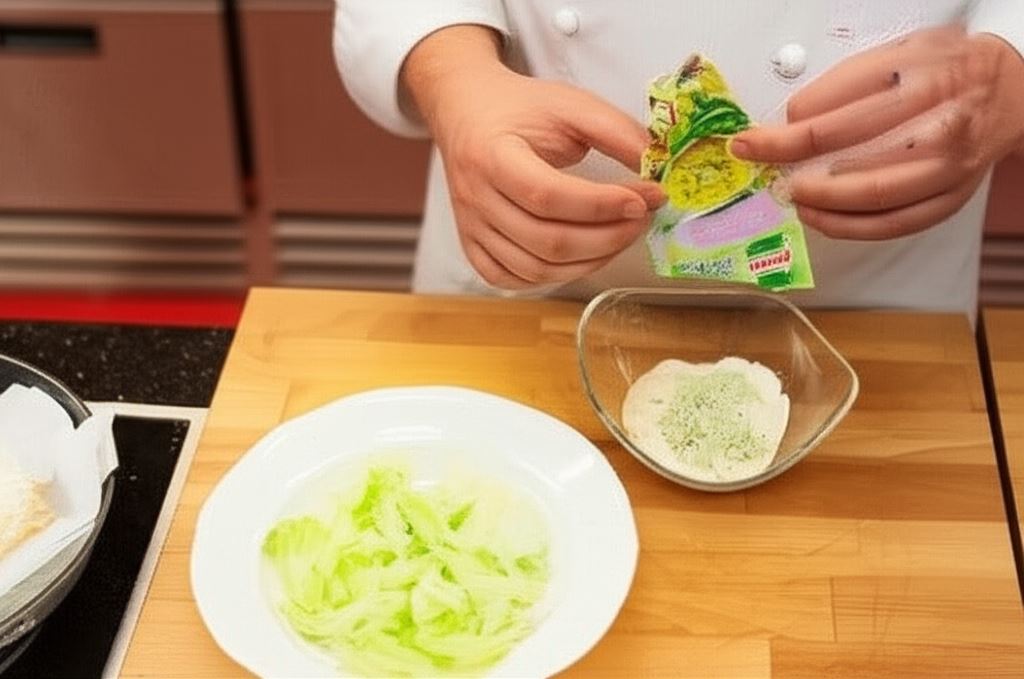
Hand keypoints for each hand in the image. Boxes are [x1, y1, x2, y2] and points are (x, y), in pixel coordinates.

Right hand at [403, 26, 663, 288]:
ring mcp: (471, 227)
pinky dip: (552, 277)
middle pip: (546, 241)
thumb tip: (657, 168)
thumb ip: (616, 132)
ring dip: (589, 262)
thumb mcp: (571, 105)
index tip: (645, 197)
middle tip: (642, 219)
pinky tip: (581, 256)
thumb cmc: (520, 109)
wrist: (468, 113)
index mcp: (492, 155)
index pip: (548, 195)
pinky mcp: (472, 245)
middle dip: (607, 238)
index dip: (602, 204)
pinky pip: (511, 279)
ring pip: (534, 269)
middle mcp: (476, 198)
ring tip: (620, 237)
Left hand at [731, 25, 1023, 239]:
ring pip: (870, 194)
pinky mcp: (948, 198)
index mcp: (920, 76)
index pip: (837, 108)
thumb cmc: (946, 71)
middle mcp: (937, 121)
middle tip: (759, 162)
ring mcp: (946, 165)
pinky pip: (892, 224)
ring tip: (789, 193)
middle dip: (789, 160)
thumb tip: (793, 120)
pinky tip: (819, 218)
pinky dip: (848, 227)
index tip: (753, 138)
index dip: (784, 130)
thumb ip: (847, 83)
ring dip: (817, 200)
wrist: (1012, 94)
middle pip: (848, 149)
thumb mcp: (898, 53)